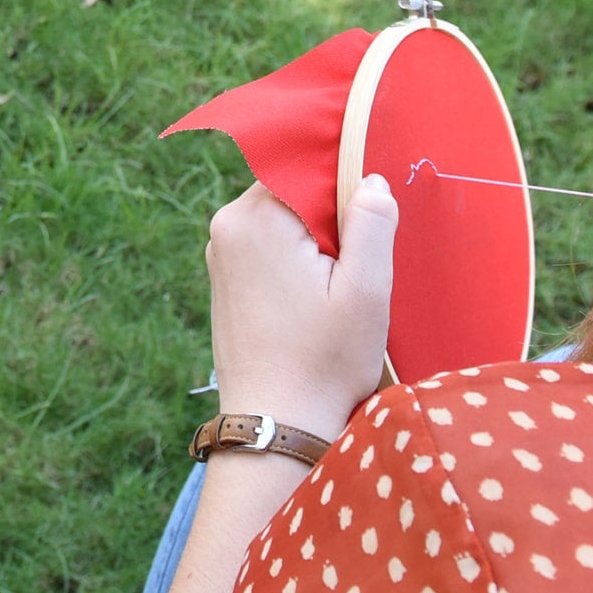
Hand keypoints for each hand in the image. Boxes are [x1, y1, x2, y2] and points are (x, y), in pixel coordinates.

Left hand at [204, 176, 397, 437]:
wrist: (274, 425)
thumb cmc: (323, 362)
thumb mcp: (365, 292)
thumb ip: (371, 225)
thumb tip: (372, 179)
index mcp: (256, 217)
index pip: (309, 167)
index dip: (348, 187)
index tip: (370, 222)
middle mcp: (227, 226)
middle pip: (295, 192)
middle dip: (332, 218)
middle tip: (355, 268)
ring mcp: (220, 253)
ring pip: (284, 220)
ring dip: (316, 243)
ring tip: (335, 292)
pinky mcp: (225, 279)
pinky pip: (269, 246)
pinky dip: (297, 261)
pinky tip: (315, 302)